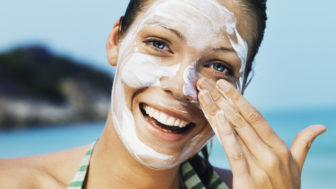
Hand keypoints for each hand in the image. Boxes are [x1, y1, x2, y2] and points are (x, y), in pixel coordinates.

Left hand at [197, 78, 325, 188]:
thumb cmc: (286, 188)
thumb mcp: (296, 166)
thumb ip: (303, 144)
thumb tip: (320, 127)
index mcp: (280, 147)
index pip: (256, 116)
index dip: (238, 99)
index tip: (223, 85)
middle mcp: (271, 153)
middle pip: (243, 119)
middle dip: (223, 98)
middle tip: (207, 80)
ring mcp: (260, 166)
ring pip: (236, 130)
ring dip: (218, 109)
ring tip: (204, 93)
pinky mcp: (247, 180)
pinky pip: (235, 152)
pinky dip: (226, 133)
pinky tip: (217, 116)